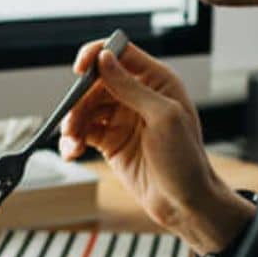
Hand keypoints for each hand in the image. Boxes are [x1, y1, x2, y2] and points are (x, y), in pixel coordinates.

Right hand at [59, 40, 255, 254]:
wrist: (185, 204)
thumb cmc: (186, 161)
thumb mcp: (163, 118)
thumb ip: (131, 87)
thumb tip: (105, 59)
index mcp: (157, 81)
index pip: (120, 53)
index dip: (97, 55)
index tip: (80, 70)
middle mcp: (138, 96)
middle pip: (96, 82)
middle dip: (80, 99)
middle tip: (71, 120)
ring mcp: (123, 118)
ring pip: (86, 108)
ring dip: (74, 122)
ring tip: (72, 141)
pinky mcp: (111, 141)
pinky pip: (84, 132)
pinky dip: (74, 139)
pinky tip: (72, 151)